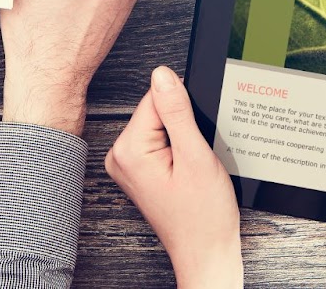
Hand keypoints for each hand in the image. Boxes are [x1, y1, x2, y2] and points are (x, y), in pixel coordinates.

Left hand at [106, 65, 242, 288]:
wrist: (205, 251)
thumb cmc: (203, 216)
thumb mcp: (196, 157)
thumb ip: (177, 112)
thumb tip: (163, 74)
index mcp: (129, 150)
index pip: (156, 99)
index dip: (185, 112)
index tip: (195, 140)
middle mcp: (120, 155)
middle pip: (156, 111)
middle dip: (183, 127)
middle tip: (194, 160)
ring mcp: (127, 164)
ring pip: (160, 125)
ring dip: (182, 139)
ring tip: (190, 170)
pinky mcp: (138, 169)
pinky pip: (159, 141)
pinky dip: (178, 150)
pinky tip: (185, 172)